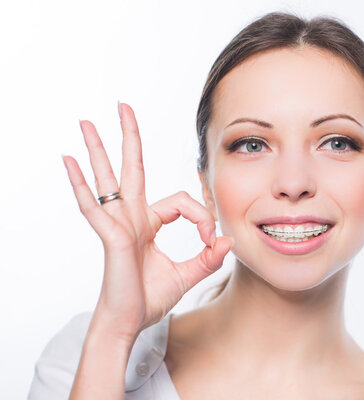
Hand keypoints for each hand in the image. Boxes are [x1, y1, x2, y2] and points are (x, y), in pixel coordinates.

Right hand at [62, 102, 232, 341]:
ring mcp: (118, 225)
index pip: (182, 202)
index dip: (202, 217)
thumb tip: (227, 241)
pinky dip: (81, 184)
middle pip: (130, 168)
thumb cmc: (150, 299)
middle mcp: (132, 218)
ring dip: (98, 149)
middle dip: (129, 137)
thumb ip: (208, 258)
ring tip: (86, 122)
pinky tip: (69, 161)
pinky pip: (95, 207)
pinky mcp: (111, 237)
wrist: (130, 323)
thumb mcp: (187, 274)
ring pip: (108, 179)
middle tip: (123, 107)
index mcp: (149, 224)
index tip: (211, 240)